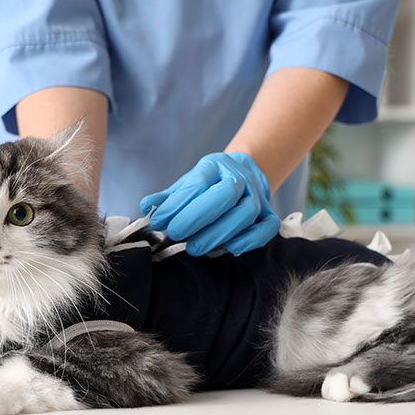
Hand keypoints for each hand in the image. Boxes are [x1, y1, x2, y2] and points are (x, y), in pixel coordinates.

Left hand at [139, 152, 280, 255]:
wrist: (244, 174)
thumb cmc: (209, 185)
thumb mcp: (187, 184)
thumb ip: (168, 197)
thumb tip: (146, 207)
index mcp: (216, 166)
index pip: (199, 182)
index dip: (178, 204)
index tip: (159, 221)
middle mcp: (240, 178)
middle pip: (226, 194)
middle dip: (198, 216)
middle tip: (175, 234)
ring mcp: (258, 196)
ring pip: (246, 213)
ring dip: (219, 232)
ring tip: (195, 247)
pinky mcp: (269, 215)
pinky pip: (266, 228)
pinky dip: (249, 240)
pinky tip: (229, 249)